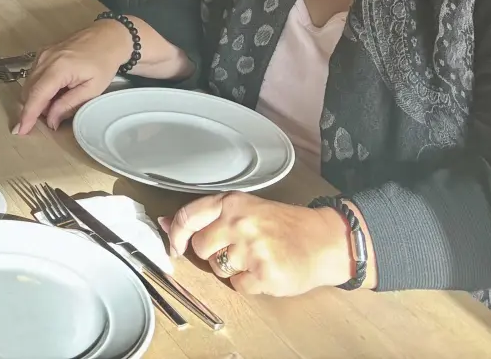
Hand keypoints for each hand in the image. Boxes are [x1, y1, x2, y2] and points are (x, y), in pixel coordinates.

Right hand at [12, 20, 137, 133]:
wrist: (107, 37)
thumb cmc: (104, 63)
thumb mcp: (92, 89)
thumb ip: (69, 105)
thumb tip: (50, 121)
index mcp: (58, 68)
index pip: (36, 96)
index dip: (27, 115)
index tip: (20, 130)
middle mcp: (45, 59)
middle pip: (28, 91)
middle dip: (32, 109)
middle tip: (49, 119)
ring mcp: (42, 54)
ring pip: (29, 83)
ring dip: (36, 99)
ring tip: (55, 105)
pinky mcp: (43, 53)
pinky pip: (33, 75)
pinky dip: (39, 88)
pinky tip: (54, 92)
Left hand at [163, 192, 365, 295]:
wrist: (325, 241)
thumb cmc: (283, 225)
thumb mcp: (246, 209)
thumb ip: (207, 216)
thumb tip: (165, 223)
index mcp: (233, 203)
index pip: (188, 217)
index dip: (175, 235)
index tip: (175, 246)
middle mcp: (239, 223)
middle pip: (200, 248)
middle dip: (213, 253)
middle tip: (237, 248)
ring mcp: (252, 249)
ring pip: (218, 269)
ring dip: (233, 268)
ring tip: (256, 257)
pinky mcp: (264, 274)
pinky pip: (238, 286)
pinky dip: (249, 283)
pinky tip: (265, 270)